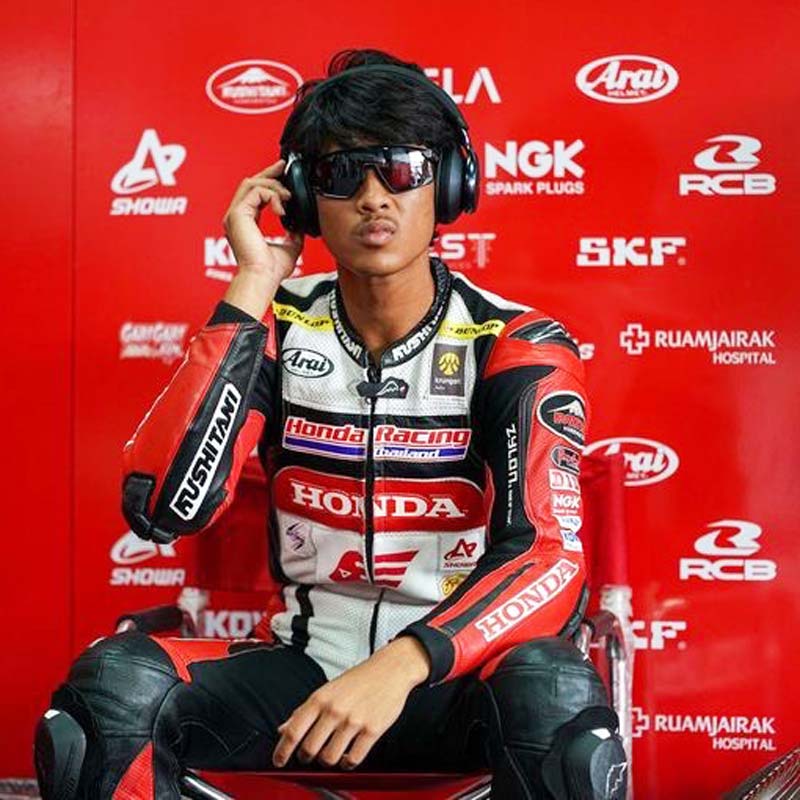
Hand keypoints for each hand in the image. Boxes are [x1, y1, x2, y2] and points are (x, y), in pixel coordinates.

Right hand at [222, 158, 303, 281]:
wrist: (262, 278)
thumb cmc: (270, 271)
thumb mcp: (289, 247)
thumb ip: (292, 233)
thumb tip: (299, 225)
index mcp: (245, 223)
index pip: (255, 194)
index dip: (269, 182)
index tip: (283, 174)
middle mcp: (237, 217)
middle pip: (250, 183)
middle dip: (269, 173)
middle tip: (284, 167)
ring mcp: (234, 215)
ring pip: (252, 184)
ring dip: (273, 186)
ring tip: (287, 197)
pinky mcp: (237, 215)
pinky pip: (255, 192)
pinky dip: (271, 196)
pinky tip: (281, 209)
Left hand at [272, 637, 430, 769]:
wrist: (390, 669)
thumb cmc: (359, 678)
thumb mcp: (327, 690)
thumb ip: (305, 710)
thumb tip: (283, 729)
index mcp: (320, 698)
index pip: (294, 731)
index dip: (282, 750)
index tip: (278, 761)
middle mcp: (335, 710)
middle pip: (309, 749)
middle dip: (306, 758)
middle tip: (309, 756)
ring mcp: (354, 721)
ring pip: (329, 758)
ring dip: (327, 762)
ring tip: (330, 755)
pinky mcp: (372, 730)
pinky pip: (353, 759)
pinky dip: (347, 764)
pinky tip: (347, 756)